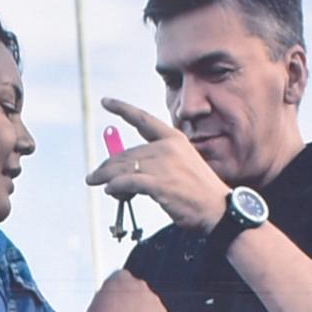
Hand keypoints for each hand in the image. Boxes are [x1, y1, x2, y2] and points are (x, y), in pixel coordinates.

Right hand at [84, 264, 171, 311]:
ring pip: (150, 309)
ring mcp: (153, 300)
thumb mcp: (94, 306)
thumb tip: (108, 304)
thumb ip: (105, 300)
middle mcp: (139, 285)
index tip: (118, 305)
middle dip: (134, 306)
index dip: (120, 296)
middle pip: (139, 294)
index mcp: (120, 278)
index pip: (123, 280)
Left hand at [86, 95, 234, 228]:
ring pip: (123, 167)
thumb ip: (156, 162)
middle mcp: (167, 148)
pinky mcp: (158, 184)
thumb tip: (127, 169)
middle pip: (127, 152)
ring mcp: (163, 165)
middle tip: (94, 175)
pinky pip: (126, 183)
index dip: (122, 109)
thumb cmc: (199, 192)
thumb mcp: (181, 166)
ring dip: (107, 177)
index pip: (143, 119)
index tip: (106, 102)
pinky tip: (112, 191)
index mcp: (174, 139)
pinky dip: (115, 187)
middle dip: (107, 165)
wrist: (218, 209)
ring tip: (100, 184)